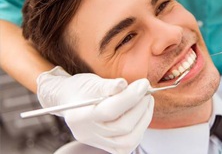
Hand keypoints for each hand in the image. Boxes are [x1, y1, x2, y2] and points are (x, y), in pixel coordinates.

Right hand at [37, 66, 153, 153]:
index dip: (131, 97)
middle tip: (146, 89)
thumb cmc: (80, 89)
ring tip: (146, 101)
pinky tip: (141, 113)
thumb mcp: (91, 82)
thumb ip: (108, 85)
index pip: (110, 110)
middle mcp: (88, 134)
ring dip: (144, 119)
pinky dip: (139, 128)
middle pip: (122, 127)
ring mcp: (97, 142)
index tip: (144, 84)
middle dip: (140, 106)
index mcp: (80, 116)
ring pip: (128, 140)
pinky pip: (128, 144)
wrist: (70, 99)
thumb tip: (124, 84)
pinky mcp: (107, 145)